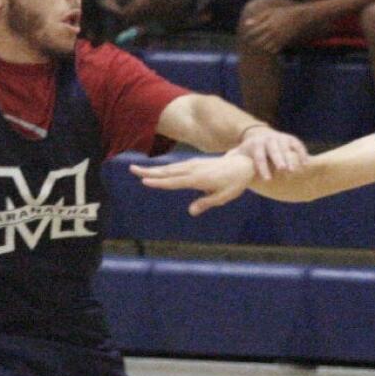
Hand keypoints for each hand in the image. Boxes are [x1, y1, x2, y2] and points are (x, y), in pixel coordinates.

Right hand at [131, 152, 255, 215]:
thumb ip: (206, 203)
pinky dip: (163, 169)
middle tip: (132, 170)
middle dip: (149, 171)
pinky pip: (175, 167)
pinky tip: (154, 171)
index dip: (159, 182)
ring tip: (137, 170)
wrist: (243, 164)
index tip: (145, 181)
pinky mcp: (194, 164)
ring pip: (169, 168)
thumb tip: (191, 211)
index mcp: (198, 179)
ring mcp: (193, 165)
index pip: (174, 181)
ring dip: (153, 169)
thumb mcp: (223, 197)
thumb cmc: (234, 183)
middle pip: (167, 172)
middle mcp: (193, 169)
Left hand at [232, 124, 308, 179]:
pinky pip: (298, 145)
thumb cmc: (249, 152)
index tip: (267, 179)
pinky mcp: (290, 139)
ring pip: (287, 148)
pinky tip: (305, 164)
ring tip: (295, 170)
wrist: (260, 137)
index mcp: (255, 145)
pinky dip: (302, 154)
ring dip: (291, 158)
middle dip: (278, 159)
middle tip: (282, 169)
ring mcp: (280, 138)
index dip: (263, 168)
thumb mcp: (240, 154)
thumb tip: (221, 167)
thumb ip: (232, 160)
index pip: (259, 157)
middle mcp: (268, 140)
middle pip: (274, 150)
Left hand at [240, 5, 306, 52]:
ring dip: (262, 47)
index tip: (245, 36)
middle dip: (254, 43)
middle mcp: (273, 31)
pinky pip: (274, 50)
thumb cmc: (283, 12)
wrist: (299, 16)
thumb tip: (246, 24)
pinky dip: (270, 50)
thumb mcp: (270, 12)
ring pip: (266, 47)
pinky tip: (269, 46)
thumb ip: (258, 18)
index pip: (254, 31)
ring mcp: (279, 37)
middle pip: (259, 41)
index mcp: (268, 23)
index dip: (248, 35)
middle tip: (252, 43)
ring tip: (261, 45)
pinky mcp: (284, 42)